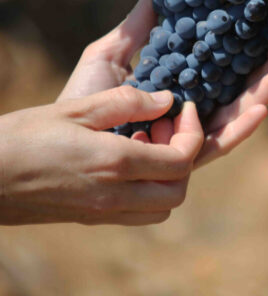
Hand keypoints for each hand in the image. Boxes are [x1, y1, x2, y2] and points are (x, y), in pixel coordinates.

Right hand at [0, 86, 202, 224]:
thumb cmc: (23, 136)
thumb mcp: (77, 108)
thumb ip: (128, 102)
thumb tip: (167, 100)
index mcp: (115, 164)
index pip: (182, 160)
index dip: (193, 132)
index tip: (184, 108)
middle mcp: (115, 195)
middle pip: (179, 189)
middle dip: (185, 156)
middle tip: (166, 126)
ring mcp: (103, 212)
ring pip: (162, 206)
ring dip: (169, 176)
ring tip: (148, 142)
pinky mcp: (92, 218)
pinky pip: (139, 213)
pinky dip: (149, 191)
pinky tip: (129, 160)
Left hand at [58, 0, 267, 163]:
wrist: (64, 137)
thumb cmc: (85, 97)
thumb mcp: (112, 52)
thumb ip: (140, 24)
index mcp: (183, 84)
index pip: (226, 65)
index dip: (253, 48)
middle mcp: (193, 110)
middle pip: (240, 89)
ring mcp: (191, 134)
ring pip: (236, 114)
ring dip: (263, 94)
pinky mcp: (184, 157)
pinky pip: (216, 144)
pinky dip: (240, 128)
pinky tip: (261, 109)